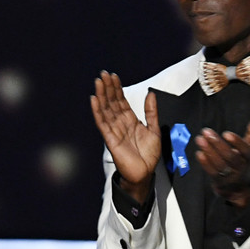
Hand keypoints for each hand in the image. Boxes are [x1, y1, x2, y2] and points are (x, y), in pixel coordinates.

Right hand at [90, 71, 160, 202]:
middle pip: (112, 102)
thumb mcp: (154, 130)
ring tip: (99, 82)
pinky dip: (98, 111)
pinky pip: (103, 123)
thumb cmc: (148, 156)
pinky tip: (95, 101)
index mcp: (130, 121)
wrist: (145, 173)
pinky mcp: (110, 139)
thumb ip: (152, 112)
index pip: (122, 101)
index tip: (114, 77)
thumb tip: (151, 94)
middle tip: (104, 74)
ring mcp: (114, 130)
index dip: (118, 88)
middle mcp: (121, 124)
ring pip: (106, 110)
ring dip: (102, 96)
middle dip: (108, 88)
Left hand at [194, 113, 249, 205]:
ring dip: (209, 152)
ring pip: (220, 164)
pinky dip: (205, 163)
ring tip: (200, 139)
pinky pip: (212, 173)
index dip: (237, 142)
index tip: (226, 133)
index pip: (245, 150)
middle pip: (230, 157)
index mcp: (248, 158)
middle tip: (206, 132)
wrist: (239, 189)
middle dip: (218, 144)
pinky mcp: (220, 182)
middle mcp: (241, 168)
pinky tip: (199, 153)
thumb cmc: (242, 163)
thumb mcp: (249, 149)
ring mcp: (230, 176)